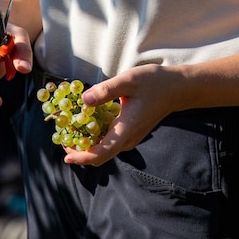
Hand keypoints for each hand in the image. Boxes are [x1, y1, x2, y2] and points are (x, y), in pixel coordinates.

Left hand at [61, 64, 181, 166]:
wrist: (176, 88)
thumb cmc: (154, 82)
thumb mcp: (128, 81)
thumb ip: (105, 91)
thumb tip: (83, 101)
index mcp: (126, 130)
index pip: (101, 154)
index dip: (82, 157)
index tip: (66, 155)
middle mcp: (127, 139)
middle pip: (100, 155)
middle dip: (79, 150)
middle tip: (62, 136)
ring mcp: (130, 138)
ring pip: (104, 149)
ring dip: (87, 143)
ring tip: (71, 128)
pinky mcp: (131, 133)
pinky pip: (110, 141)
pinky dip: (96, 136)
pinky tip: (88, 122)